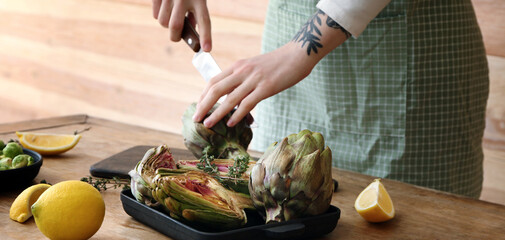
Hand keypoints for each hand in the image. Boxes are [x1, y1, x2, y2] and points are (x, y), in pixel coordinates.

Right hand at [152, 0, 211, 50]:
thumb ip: (194, 13)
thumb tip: (187, 31)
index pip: (204, 20)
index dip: (206, 36)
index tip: (206, 49)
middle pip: (176, 26)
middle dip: (175, 37)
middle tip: (178, 38)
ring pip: (163, 22)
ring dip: (167, 25)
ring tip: (172, 16)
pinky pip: (156, 14)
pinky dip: (160, 16)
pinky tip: (165, 8)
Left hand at [192, 42, 316, 127]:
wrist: (298, 54)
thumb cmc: (278, 63)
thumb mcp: (255, 67)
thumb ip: (243, 79)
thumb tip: (234, 97)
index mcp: (238, 66)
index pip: (214, 81)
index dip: (203, 95)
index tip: (198, 107)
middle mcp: (242, 71)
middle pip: (216, 90)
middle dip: (203, 105)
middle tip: (196, 119)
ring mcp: (254, 79)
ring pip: (229, 99)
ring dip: (216, 113)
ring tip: (208, 124)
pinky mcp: (266, 87)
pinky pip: (248, 103)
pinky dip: (237, 114)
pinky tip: (231, 123)